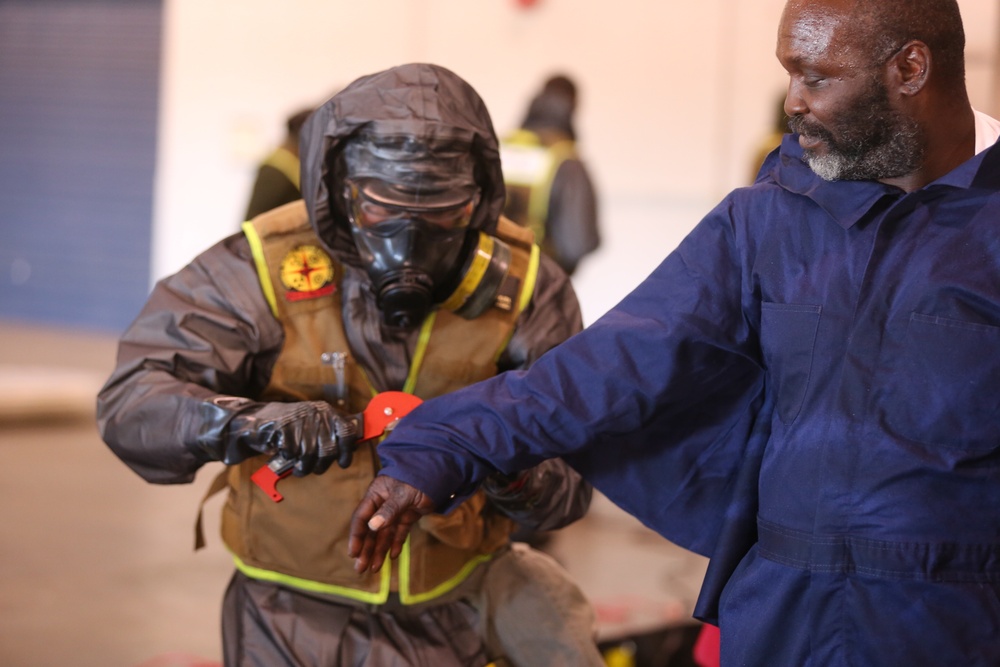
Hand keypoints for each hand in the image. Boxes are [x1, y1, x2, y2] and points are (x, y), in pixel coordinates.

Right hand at [223, 400, 358, 474]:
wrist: (260, 421)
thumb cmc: (292, 426)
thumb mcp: (315, 423)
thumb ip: (334, 432)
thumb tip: (354, 446)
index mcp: (327, 411)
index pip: (347, 431)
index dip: (347, 450)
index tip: (344, 463)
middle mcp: (316, 414)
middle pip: (329, 449)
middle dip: (322, 464)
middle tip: (316, 468)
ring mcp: (300, 421)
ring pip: (310, 455)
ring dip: (304, 467)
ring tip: (300, 467)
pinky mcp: (283, 430)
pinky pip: (292, 455)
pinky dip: (289, 459)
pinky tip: (286, 454)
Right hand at [348, 475, 434, 572]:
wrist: (439, 473)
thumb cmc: (418, 477)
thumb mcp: (403, 493)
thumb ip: (389, 509)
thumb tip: (373, 526)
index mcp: (376, 495)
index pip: (362, 518)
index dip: (357, 536)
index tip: (353, 552)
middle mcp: (383, 504)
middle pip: (371, 530)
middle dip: (366, 549)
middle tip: (360, 569)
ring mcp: (396, 511)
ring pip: (384, 534)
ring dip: (379, 551)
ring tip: (374, 569)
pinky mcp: (408, 516)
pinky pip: (400, 532)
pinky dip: (396, 543)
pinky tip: (394, 556)